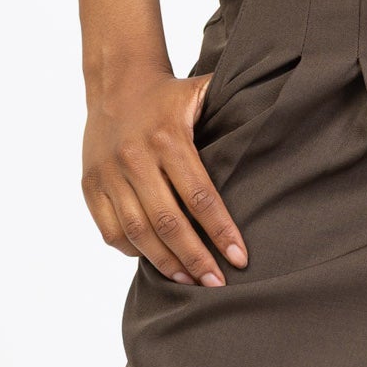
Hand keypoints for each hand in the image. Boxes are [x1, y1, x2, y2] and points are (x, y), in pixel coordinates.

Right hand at [81, 65, 248, 284]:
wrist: (115, 82)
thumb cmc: (168, 94)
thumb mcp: (201, 91)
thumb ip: (233, 105)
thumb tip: (276, 114)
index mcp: (168, 137)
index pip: (199, 194)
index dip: (220, 230)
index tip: (239, 258)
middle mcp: (135, 157)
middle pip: (168, 221)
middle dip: (196, 258)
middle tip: (217, 285)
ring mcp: (108, 174)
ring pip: (138, 232)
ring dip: (165, 262)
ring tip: (189, 281)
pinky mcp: (90, 186)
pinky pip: (111, 231)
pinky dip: (133, 251)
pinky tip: (155, 259)